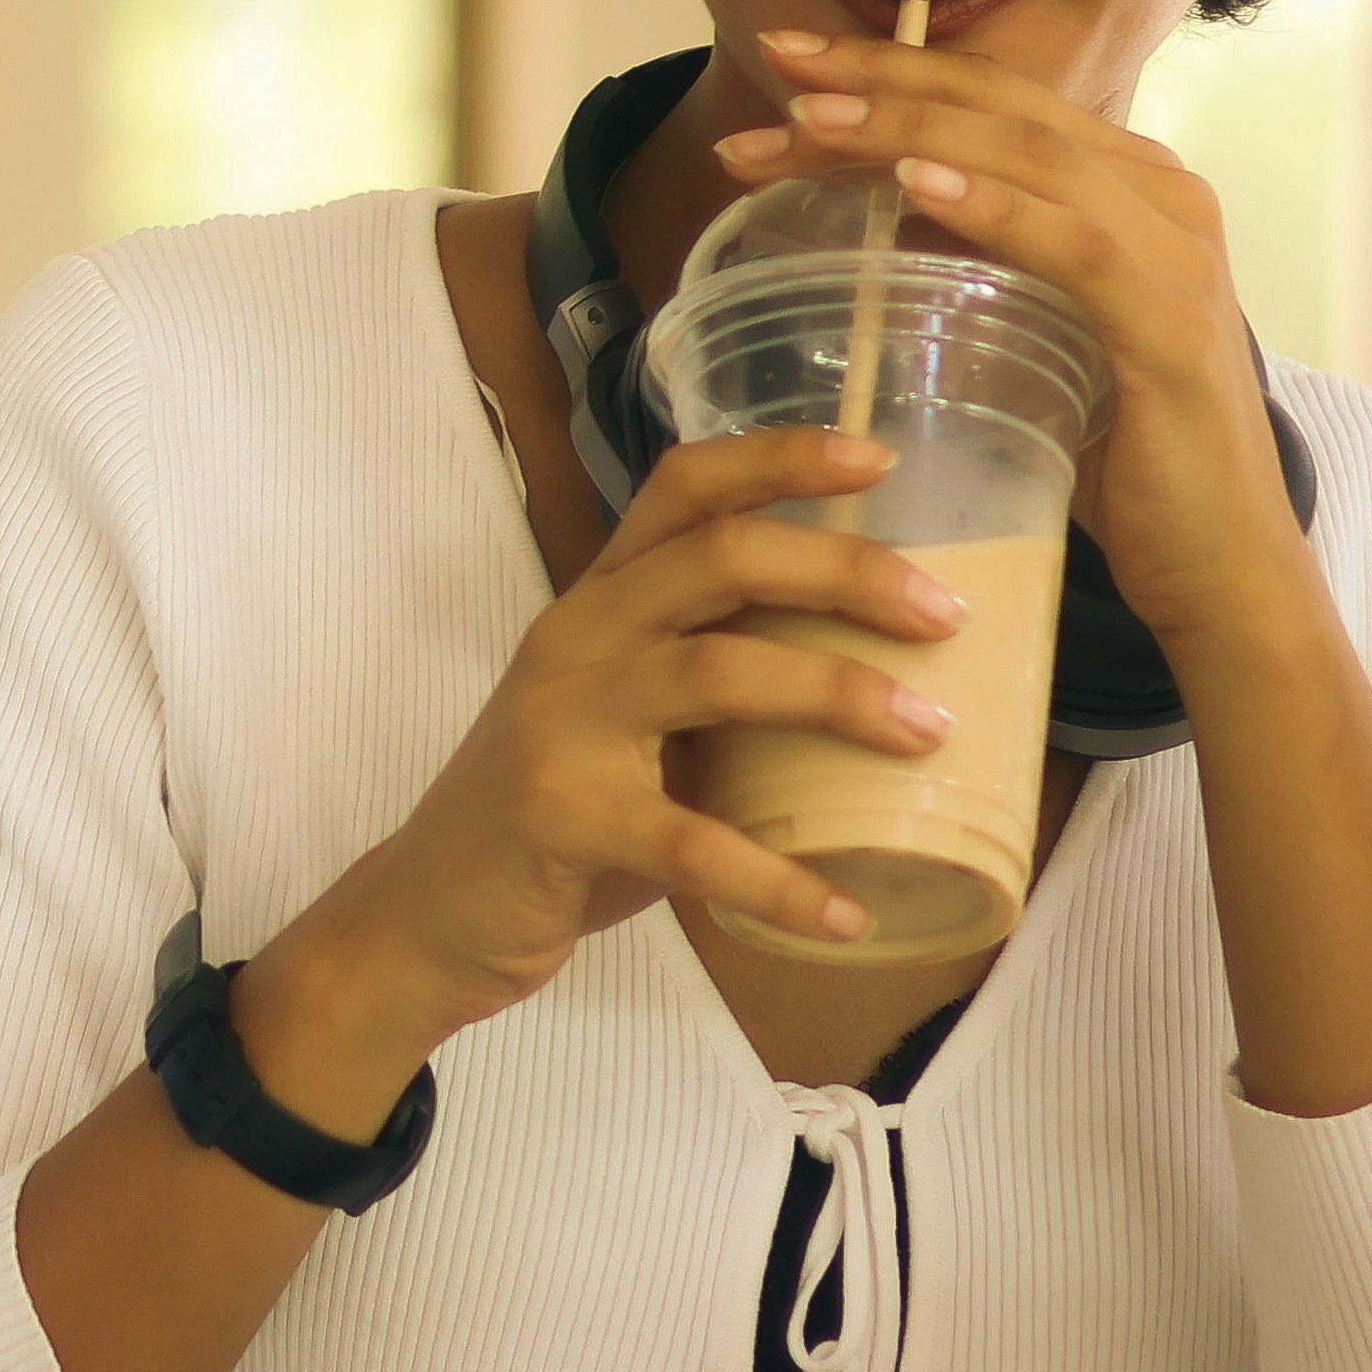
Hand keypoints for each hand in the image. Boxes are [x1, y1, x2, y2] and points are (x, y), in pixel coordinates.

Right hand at [240, 419, 967, 1086]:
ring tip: (929, 735)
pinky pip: (691, 842)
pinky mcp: (560, 817)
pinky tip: (844, 911)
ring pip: (715, 673)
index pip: (683, 490)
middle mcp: (578, 640)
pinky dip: (780, 879)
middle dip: (844, 571)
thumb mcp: (628, 724)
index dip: (780, 458)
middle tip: (944, 615)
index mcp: (600, 604)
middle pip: (719, 559)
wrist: (427, 913)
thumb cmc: (555, 816)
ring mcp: (561, 724)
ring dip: (837, 693)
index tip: (880, 457)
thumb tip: (885, 681)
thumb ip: (716, 688)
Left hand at [721, 28, 1310, 647]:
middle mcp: (1166, 197)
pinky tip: (911, 187)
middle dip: (880, 80)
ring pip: (1029, 156)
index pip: (997, 99)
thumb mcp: (1036, 332)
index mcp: (1133, 188)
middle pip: (1003, 107)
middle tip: (776, 63)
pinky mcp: (1171, 323)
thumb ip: (985, 261)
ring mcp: (1178, 254)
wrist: (1216, 566)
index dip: (891, 67)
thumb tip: (886, 206)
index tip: (785, 56)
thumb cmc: (1118, 457)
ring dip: (908, 130)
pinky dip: (990, 206)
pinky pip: (1071, 244)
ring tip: (810, 121)